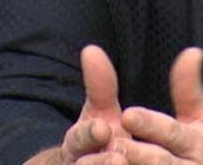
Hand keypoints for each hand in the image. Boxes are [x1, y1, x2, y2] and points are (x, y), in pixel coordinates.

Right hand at [27, 45, 133, 163]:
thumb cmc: (101, 141)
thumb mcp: (99, 113)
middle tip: (120, 156)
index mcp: (80, 145)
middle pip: (88, 164)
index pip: (79, 140)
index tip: (104, 128)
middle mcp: (82, 163)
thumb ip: (100, 86)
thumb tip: (91, 49)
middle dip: (103, 162)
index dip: (89, 135)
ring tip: (123, 163)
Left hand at [112, 47, 202, 164]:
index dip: (151, 124)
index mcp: (197, 143)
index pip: (172, 132)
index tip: (127, 114)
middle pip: (160, 162)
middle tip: (111, 143)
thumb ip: (189, 88)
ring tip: (109, 161)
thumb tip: (193, 52)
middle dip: (136, 154)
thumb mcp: (202, 118)